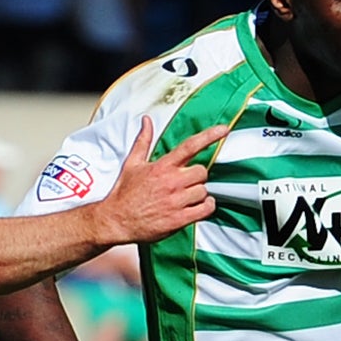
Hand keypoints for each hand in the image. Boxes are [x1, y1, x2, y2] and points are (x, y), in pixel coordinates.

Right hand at [94, 118, 229, 245]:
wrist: (117, 220)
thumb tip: (147, 120)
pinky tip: (198, 207)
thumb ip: (143, 141)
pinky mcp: (180, 219)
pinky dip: (206, 207)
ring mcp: (177, 201)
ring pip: (204, 191)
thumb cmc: (125, 192)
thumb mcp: (132, 163)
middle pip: (202, 172)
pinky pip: (206, 209)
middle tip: (187, 183)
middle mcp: (172, 182)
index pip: (190, 146)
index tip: (224, 129)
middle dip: (197, 177)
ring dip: (200, 194)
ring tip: (186, 198)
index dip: (209, 136)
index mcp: (162, 166)